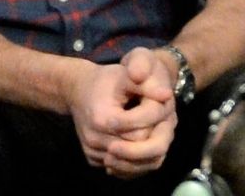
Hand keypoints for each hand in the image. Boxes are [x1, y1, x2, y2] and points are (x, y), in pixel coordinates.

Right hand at [67, 49, 175, 177]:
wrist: (77, 90)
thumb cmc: (104, 81)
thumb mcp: (125, 76)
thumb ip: (145, 86)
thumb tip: (167, 96)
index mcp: (102, 119)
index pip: (140, 132)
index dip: (155, 122)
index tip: (161, 110)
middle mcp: (94, 139)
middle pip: (137, 149)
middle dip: (154, 137)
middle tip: (162, 125)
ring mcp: (92, 151)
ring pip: (132, 164)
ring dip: (148, 152)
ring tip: (154, 134)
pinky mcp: (92, 159)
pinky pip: (121, 169)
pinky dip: (135, 161)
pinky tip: (139, 144)